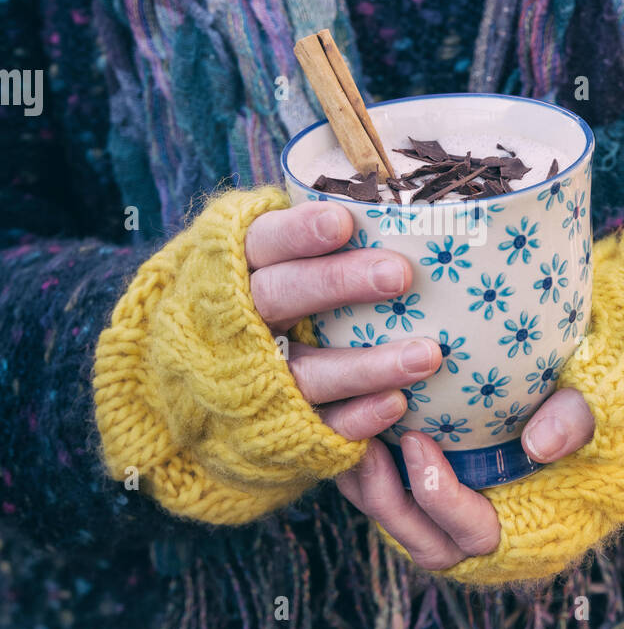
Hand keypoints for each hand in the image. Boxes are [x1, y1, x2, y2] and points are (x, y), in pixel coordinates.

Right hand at [246, 198, 449, 435]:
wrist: (191, 386)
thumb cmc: (255, 298)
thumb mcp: (261, 259)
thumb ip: (309, 233)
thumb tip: (394, 202)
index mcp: (233, 268)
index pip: (261, 242)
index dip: (298, 233)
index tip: (342, 222)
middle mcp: (239, 321)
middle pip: (280, 297)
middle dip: (337, 284)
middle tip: (399, 274)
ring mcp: (256, 378)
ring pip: (305, 371)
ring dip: (366, 366)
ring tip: (426, 356)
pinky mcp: (277, 425)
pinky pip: (318, 426)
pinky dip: (357, 418)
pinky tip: (398, 406)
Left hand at [335, 388, 594, 572]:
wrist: (591, 382)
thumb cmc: (598, 393)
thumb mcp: (604, 397)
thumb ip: (578, 417)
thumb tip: (539, 443)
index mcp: (535, 525)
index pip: (477, 534)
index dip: (442, 499)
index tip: (418, 443)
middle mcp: (492, 534)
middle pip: (426, 544)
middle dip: (390, 501)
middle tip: (366, 447)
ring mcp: (458, 516)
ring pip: (401, 525)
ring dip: (369, 489)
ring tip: (349, 435)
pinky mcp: (434, 490)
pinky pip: (391, 496)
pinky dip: (366, 472)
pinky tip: (349, 425)